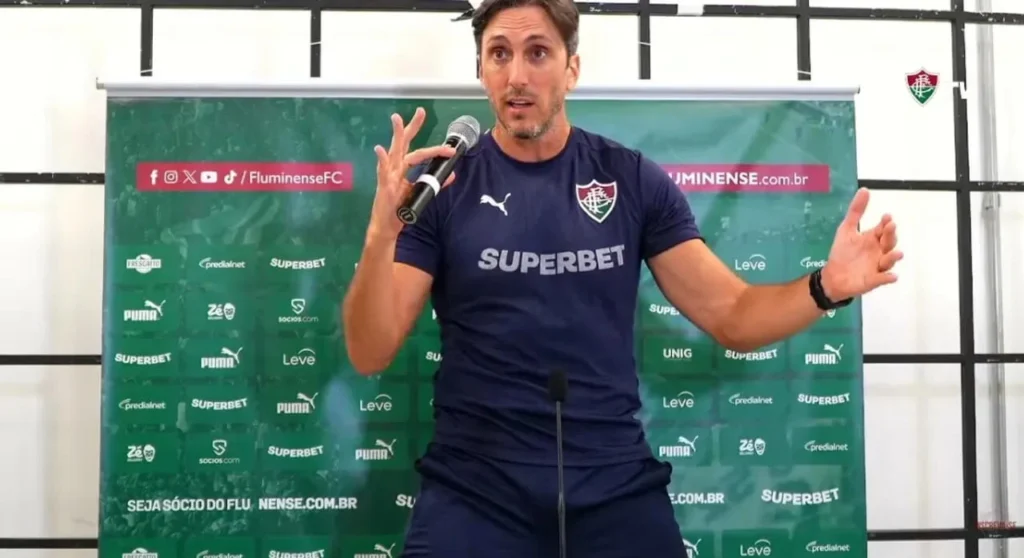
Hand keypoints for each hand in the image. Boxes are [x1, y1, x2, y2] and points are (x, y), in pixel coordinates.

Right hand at [368, 107, 457, 240]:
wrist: (387, 226)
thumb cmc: (400, 208)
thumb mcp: (421, 193)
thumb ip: (435, 183)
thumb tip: (452, 174)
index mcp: (404, 168)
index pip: (420, 152)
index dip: (436, 149)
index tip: (450, 148)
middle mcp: (395, 167)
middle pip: (405, 143)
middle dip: (412, 127)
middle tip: (421, 111)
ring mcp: (388, 175)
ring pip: (394, 151)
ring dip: (396, 136)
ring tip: (397, 120)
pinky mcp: (384, 185)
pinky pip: (382, 170)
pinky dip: (381, 160)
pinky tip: (380, 150)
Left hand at [820, 187, 903, 300]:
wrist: (832, 276)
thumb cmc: (842, 252)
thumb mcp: (847, 229)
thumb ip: (856, 211)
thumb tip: (865, 189)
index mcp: (873, 239)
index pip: (883, 228)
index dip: (886, 223)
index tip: (886, 217)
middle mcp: (879, 251)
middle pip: (889, 242)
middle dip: (891, 235)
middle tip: (890, 227)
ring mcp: (877, 266)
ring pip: (889, 261)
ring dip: (893, 257)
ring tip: (897, 253)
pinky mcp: (873, 280)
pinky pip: (883, 279)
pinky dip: (888, 278)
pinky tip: (892, 276)